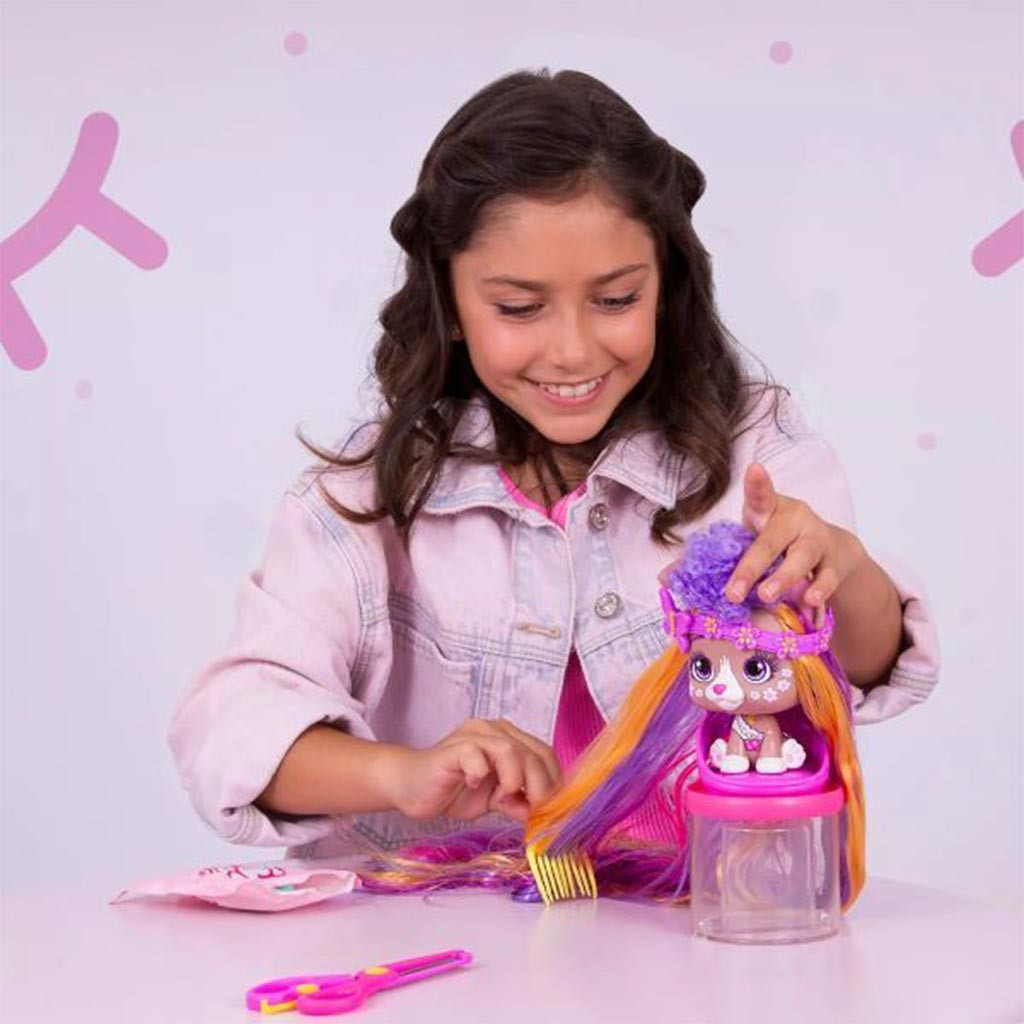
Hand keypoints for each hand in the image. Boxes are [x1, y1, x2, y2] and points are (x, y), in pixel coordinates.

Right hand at [387, 718, 561, 822]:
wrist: (409, 787)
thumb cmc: (452, 790)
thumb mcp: (493, 800)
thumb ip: (517, 802)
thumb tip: (542, 815)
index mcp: (508, 738)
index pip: (544, 754)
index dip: (553, 781)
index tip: (552, 810)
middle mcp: (494, 730)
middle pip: (533, 752)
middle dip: (541, 787)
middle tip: (535, 812)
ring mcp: (473, 736)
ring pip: (511, 750)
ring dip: (514, 780)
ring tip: (502, 798)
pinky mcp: (453, 747)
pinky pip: (475, 754)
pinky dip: (481, 773)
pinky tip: (473, 784)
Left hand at [724, 463, 866, 626]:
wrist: (831, 547)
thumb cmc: (778, 540)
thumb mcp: (753, 535)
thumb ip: (722, 552)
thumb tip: (671, 577)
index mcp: (770, 510)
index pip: (761, 495)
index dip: (758, 483)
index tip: (754, 470)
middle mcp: (795, 520)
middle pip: (773, 541)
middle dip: (751, 567)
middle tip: (734, 592)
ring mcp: (817, 540)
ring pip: (803, 558)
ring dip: (784, 578)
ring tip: (767, 596)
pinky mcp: (835, 563)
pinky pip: (827, 579)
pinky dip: (818, 594)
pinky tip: (810, 607)